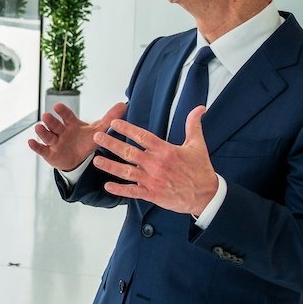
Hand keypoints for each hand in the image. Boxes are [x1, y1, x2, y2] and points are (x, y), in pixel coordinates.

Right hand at [28, 102, 128, 171]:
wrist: (79, 159)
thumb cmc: (86, 141)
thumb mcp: (98, 130)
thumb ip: (109, 118)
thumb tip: (124, 104)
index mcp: (71, 124)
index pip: (66, 116)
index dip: (62, 111)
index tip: (57, 106)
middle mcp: (61, 131)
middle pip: (54, 125)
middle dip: (50, 121)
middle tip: (47, 116)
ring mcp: (54, 142)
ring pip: (46, 136)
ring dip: (42, 131)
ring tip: (39, 127)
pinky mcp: (49, 153)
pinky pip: (41, 149)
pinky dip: (35, 146)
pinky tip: (31, 142)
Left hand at [90, 106, 218, 215]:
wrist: (206, 195)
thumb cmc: (201, 170)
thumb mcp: (198, 145)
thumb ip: (193, 125)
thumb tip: (199, 108)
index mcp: (165, 151)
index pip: (142, 137)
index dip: (127, 129)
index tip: (113, 123)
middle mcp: (156, 164)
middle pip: (129, 152)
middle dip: (111, 144)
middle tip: (97, 138)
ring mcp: (153, 180)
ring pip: (127, 172)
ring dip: (110, 166)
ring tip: (96, 161)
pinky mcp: (152, 194)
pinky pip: (133, 192)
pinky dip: (120, 190)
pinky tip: (108, 186)